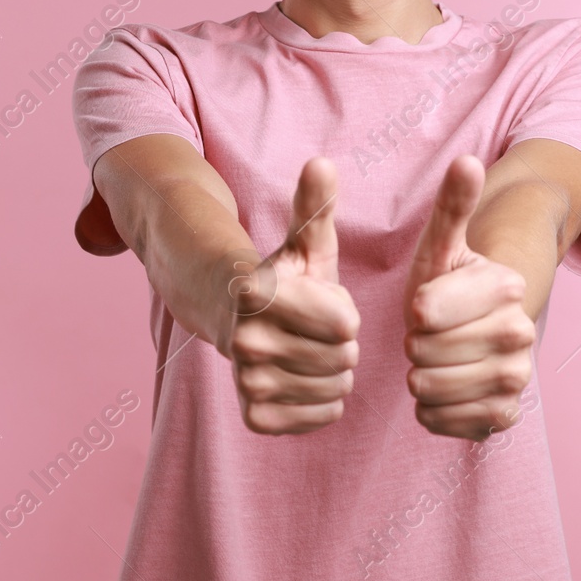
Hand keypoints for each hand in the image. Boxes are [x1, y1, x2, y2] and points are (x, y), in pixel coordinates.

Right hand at [221, 157, 359, 434]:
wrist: (234, 322)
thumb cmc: (283, 279)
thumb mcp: (304, 242)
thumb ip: (316, 205)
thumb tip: (322, 162)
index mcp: (257, 294)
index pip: (346, 323)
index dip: (342, 310)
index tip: (319, 301)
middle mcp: (244, 341)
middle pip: (343, 358)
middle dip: (340, 343)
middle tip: (313, 329)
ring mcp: (247, 383)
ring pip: (336, 390)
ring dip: (334, 372)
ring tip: (308, 351)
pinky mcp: (255, 417)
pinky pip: (324, 417)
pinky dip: (324, 403)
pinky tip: (302, 378)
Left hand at [402, 153, 535, 441]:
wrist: (469, 330)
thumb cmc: (445, 282)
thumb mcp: (441, 243)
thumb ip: (453, 206)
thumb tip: (468, 160)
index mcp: (506, 285)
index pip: (426, 312)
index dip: (414, 311)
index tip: (425, 304)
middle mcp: (522, 332)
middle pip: (426, 353)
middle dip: (413, 344)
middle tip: (427, 334)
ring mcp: (518, 376)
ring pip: (433, 389)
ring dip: (418, 376)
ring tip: (430, 359)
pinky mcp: (507, 414)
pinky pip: (449, 422)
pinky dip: (432, 410)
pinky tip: (440, 389)